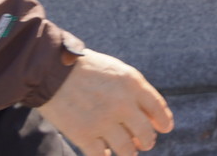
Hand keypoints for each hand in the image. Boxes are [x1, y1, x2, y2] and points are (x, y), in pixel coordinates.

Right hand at [36, 49, 172, 155]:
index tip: (165, 128)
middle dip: (148, 141)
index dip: (164, 121)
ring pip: (127, 149)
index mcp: (133, 84)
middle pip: (146, 133)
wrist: (52, 71)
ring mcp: (103, 121)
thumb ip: (135, 90)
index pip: (158, 108)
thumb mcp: (118, 71)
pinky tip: (104, 152)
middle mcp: (122, 104)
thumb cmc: (86, 68)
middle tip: (144, 143)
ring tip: (128, 150)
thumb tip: (149, 113)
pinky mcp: (83, 135)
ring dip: (130, 152)